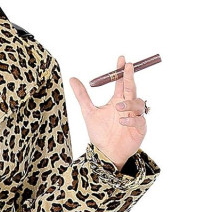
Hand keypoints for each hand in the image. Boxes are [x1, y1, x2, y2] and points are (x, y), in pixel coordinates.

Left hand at [68, 55, 147, 169]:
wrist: (105, 152)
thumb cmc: (100, 133)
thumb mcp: (88, 112)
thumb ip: (82, 96)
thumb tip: (72, 78)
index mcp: (117, 100)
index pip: (121, 82)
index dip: (121, 71)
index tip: (121, 59)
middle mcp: (127, 106)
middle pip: (132, 88)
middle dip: (130, 77)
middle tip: (127, 67)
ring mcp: (135, 116)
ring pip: (138, 103)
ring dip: (129, 102)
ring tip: (118, 107)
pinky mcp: (139, 128)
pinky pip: (139, 120)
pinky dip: (131, 119)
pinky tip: (122, 121)